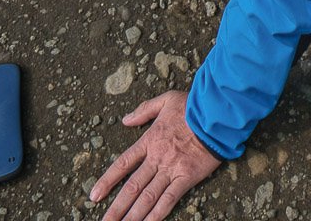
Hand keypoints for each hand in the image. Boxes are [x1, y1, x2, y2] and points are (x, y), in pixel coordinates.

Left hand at [90, 90, 220, 220]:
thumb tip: (125, 120)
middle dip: (116, 208)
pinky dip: (157, 214)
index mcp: (150, 140)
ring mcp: (171, 170)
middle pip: (132, 187)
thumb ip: (144, 110)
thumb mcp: (166, 100)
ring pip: (147, 197)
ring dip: (133, 215)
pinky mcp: (187, 178)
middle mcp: (157, 158)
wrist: (216, 113)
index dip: (108, 181)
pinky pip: (169, 200)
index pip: (123, 164)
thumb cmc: (192, 105)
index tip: (94, 196)